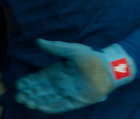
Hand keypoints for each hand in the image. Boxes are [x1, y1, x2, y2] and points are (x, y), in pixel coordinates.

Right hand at [15, 40, 133, 112]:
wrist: (110, 68)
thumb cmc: (92, 57)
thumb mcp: (72, 50)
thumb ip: (55, 47)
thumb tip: (37, 41)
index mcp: (57, 72)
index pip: (38, 79)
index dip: (28, 82)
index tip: (19, 83)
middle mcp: (60, 84)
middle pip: (39, 91)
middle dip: (28, 93)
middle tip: (19, 95)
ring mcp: (67, 93)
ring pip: (47, 99)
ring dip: (36, 101)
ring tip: (26, 101)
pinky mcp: (75, 101)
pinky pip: (59, 106)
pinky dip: (49, 107)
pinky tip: (39, 107)